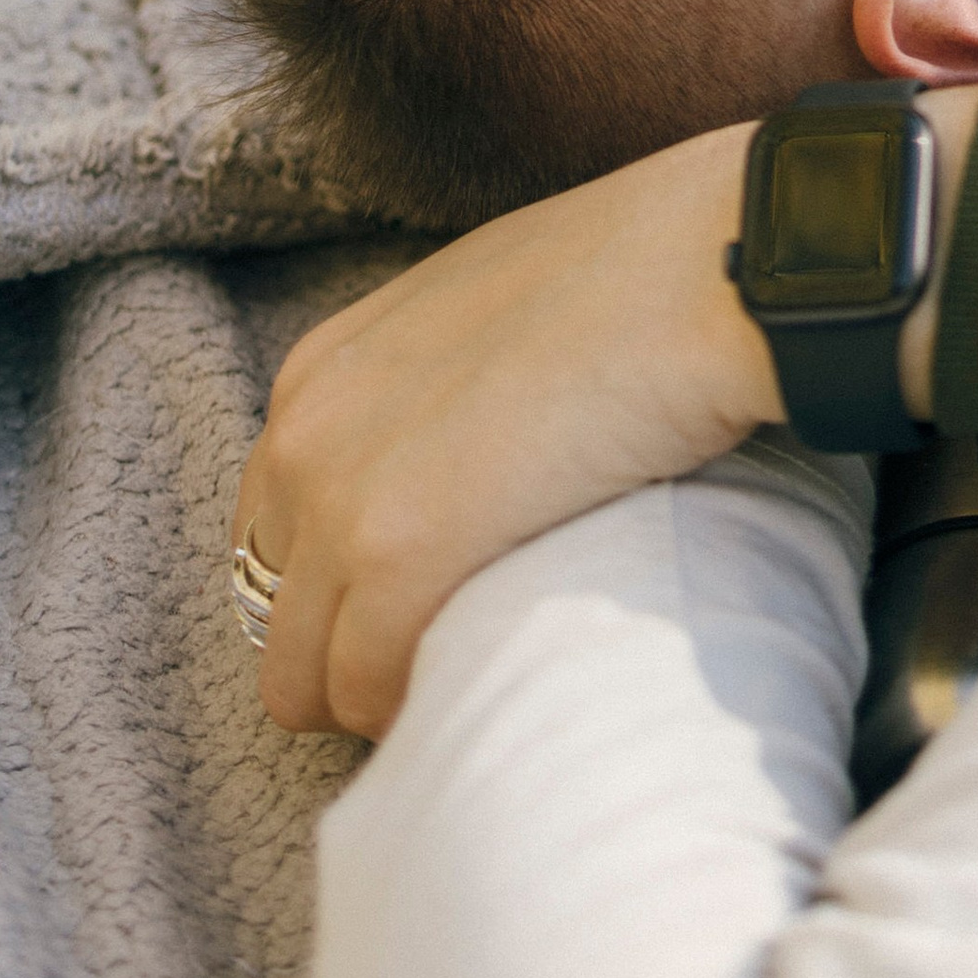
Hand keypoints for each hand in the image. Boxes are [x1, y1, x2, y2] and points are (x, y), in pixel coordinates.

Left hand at [235, 124, 772, 741]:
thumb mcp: (492, 307)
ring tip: (475, 675)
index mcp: (320, 372)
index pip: (274, 531)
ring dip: (377, 692)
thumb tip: (470, 454)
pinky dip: (416, 707)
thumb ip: (442, 379)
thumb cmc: (638, 276)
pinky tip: (488, 679)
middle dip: (349, 651)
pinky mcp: (397, 556)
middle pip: (271, 614)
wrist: (705, 269)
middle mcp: (301, 435)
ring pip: (300, 677)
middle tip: (452, 654)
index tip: (422, 606)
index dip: (342, 586)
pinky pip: (363, 691)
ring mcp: (340, 499)